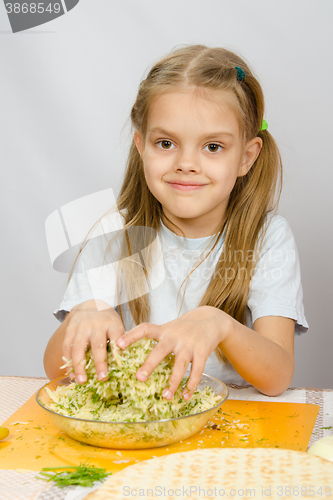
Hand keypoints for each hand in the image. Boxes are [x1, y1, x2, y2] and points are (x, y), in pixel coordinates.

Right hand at [62, 300, 124, 382]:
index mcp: (112, 324)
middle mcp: (97, 325)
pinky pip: (67, 347)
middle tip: (102, 378)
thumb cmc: (107, 322)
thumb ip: (120, 342)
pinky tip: (71, 374)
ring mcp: (81, 327)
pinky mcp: (70, 330)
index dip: (118, 350)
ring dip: (79, 366)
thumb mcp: (117, 326)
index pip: (116, 337)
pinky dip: (68, 362)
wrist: (91, 304)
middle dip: (100, 362)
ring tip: (81, 381)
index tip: (120, 364)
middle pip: (98, 344)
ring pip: (79, 347)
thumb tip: (123, 365)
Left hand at [117, 306, 231, 399]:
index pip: (145, 329)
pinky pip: (197, 372)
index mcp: (164, 331)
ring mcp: (189, 345)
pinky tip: (185, 396)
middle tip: (139, 378)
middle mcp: (175, 337)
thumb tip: (130, 352)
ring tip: (165, 396)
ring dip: (173, 383)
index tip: (118, 344)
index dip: (131, 336)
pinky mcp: (202, 352)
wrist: (211, 319)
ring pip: (180, 366)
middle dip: (149, 365)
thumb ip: (154, 338)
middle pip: (160, 351)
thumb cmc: (183, 328)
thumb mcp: (168, 328)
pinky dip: (191, 386)